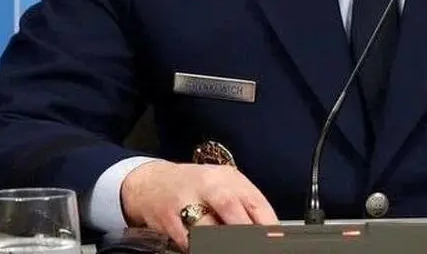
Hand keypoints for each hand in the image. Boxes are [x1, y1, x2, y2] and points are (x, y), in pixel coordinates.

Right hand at [120, 160, 279, 249]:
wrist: (153, 183)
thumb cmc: (197, 188)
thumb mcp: (224, 187)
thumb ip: (246, 207)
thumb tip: (271, 233)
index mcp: (230, 178)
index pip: (255, 202)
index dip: (268, 226)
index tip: (274, 241)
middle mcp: (209, 185)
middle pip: (231, 209)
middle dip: (245, 234)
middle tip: (252, 246)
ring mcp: (186, 200)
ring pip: (207, 228)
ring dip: (219, 242)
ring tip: (223, 245)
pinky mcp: (168, 217)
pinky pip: (187, 240)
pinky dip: (196, 247)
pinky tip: (201, 246)